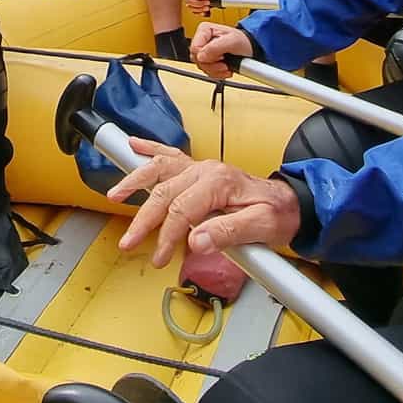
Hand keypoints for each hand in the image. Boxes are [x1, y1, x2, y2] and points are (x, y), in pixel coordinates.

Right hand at [111, 138, 301, 267]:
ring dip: (135, 180)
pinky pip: (169, 156)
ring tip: (115, 194)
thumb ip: (228, 232)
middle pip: (164, 192)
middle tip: (129, 242)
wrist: (288, 203)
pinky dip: (150, 150)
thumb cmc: (276, 214)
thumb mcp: (261, 227)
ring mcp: (201, 168)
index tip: (159, 256)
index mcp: (219, 182)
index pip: (182, 209)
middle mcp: (206, 170)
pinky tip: (134, 147)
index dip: (167, 235)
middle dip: (143, 219)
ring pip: (160, 169)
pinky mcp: (198, 171)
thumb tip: (196, 241)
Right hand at [185, 0, 221, 15]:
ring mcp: (190, 0)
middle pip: (188, 0)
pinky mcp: (193, 7)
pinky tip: (207, 11)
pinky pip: (194, 12)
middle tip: (208, 3)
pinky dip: (201, 13)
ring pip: (190, 7)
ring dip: (200, 9)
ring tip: (208, 7)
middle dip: (199, 3)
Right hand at [190, 21, 252, 79]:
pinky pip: (207, 72)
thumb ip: (215, 47)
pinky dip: (217, 74)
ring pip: (201, 67)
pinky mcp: (207, 61)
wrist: (249, 49)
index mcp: (204, 30)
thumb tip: (201, 56)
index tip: (221, 56)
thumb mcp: (232, 41)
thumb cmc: (243, 41)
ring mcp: (204, 51)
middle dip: (212, 65)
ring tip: (227, 66)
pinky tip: (225, 69)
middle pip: (197, 59)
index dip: (208, 56)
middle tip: (225, 62)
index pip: (195, 48)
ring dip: (216, 70)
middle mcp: (202, 40)